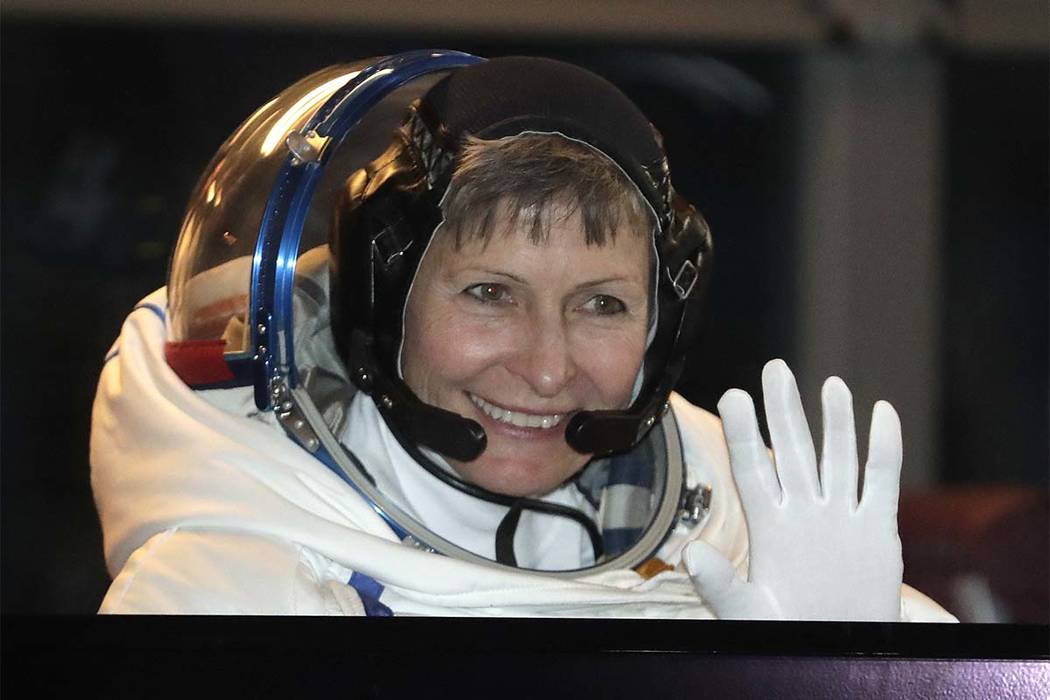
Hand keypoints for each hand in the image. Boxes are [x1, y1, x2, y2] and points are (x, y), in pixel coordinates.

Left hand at [685, 359, 902, 620]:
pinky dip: (884, 448)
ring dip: (835, 422)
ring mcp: (839, 517)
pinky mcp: (876, 529)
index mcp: (768, 527)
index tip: (732, 395)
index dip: (743, 432)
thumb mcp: (747, 612)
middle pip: (793, 449)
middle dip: (784, 409)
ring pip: (837, 457)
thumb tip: (691, 556)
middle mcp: (802, 512)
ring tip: (830, 383)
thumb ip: (720, 585)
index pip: (752, 468)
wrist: (838, 651)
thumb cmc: (785, 631)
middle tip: (775, 367)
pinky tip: (882, 413)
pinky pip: (880, 482)